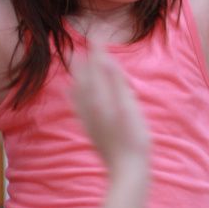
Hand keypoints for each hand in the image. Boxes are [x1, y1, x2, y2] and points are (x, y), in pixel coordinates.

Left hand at [71, 47, 150, 182]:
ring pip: (78, 92)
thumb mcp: (128, 107)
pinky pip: (78, 106)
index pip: (96, 69)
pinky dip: (76, 94)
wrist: (127, 171)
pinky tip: (74, 95)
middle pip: (83, 79)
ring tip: (76, 64)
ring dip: (78, 76)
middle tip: (82, 46)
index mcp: (100, 99)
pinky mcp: (91, 129)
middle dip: (83, 62)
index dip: (97, 52)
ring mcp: (89, 120)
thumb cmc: (133, 139)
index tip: (96, 36)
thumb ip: (115, 83)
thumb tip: (104, 59)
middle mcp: (90, 108)